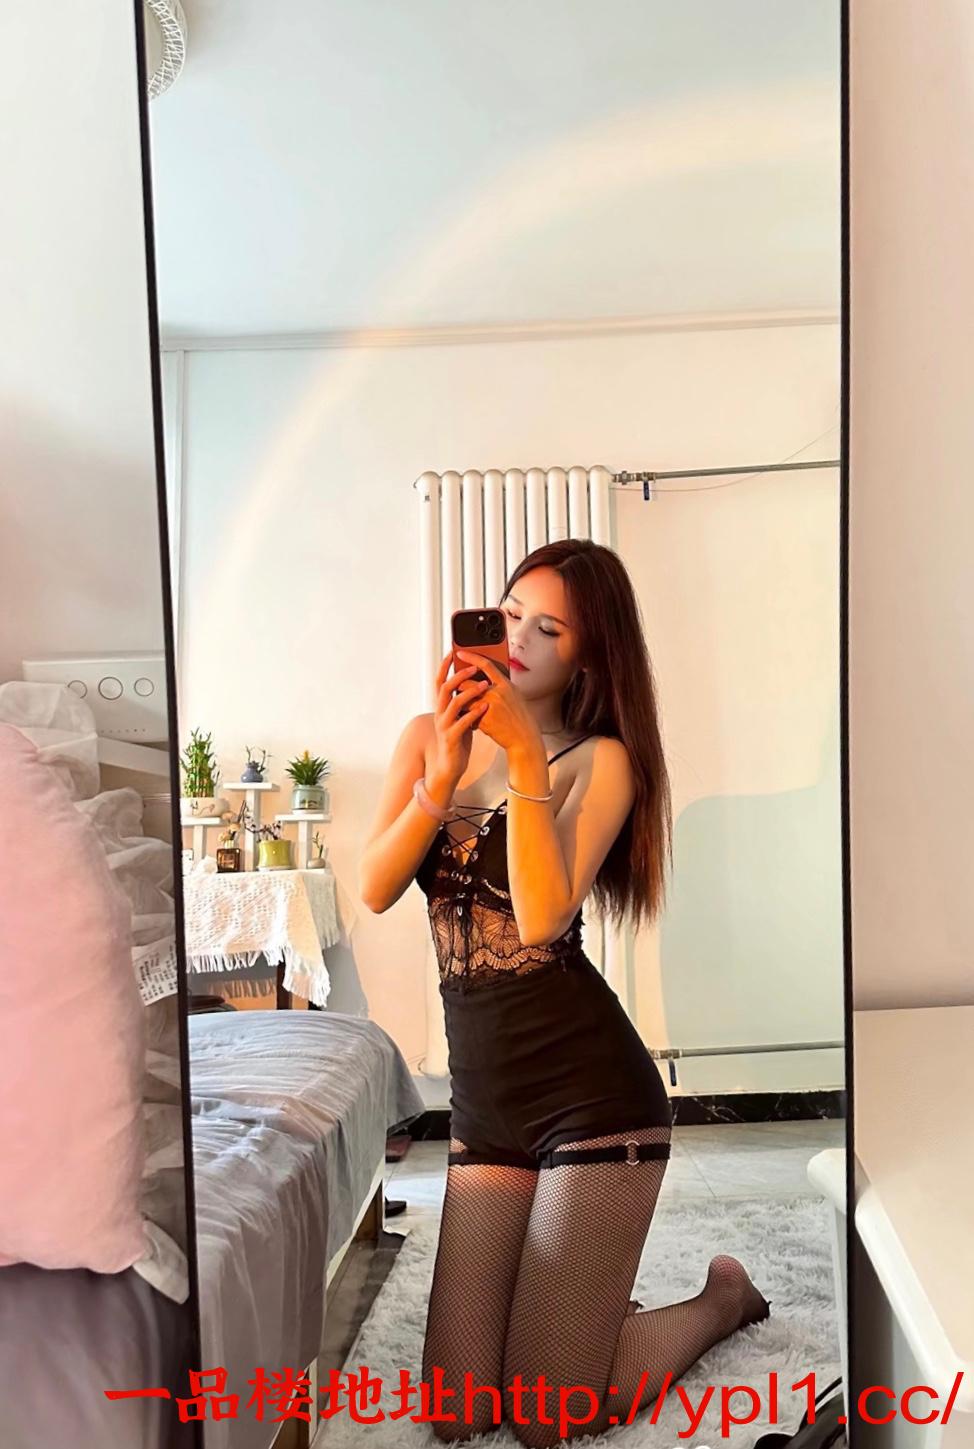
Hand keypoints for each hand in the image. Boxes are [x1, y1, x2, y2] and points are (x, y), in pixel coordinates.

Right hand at [428, 649, 489, 786]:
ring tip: (484, 685)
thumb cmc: (458, 740)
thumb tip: (474, 684)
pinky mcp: (451, 738)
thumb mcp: (459, 717)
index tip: (452, 652)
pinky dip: (474, 713)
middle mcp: (440, 714)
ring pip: (453, 703)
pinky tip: (485, 707)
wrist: (450, 766)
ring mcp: (444, 726)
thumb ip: (464, 703)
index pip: (439, 682)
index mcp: (441, 708)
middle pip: (445, 689)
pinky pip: (462, 723)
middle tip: (473, 667)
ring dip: (469, 692)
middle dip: (459, 675)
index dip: (444, 667)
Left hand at [453, 648, 543, 756]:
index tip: (460, 652)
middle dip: (459, 685)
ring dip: (461, 703)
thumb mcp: (515, 695)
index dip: (471, 657)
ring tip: (464, 706)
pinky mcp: (483, 720)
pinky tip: (472, 720)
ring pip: (464, 699)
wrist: (524, 737)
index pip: (485, 664)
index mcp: (506, 684)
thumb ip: (501, 685)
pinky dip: (467, 717)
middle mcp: (497, 693)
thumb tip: (486, 677)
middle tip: (456, 687)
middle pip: (468, 683)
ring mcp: (489, 707)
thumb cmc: (520, 717)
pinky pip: (467, 715)